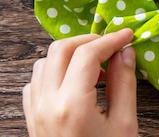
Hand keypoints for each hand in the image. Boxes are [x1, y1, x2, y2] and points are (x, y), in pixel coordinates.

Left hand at [23, 29, 137, 136]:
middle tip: (110, 47)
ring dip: (69, 56)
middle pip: (61, 48)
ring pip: (44, 61)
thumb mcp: (124, 124)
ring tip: (94, 68)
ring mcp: (35, 111)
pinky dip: (53, 72)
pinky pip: (35, 82)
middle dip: (88, 41)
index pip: (88, 53)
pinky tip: (72, 83)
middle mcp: (47, 103)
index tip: (127, 35)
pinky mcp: (31, 119)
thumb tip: (125, 51)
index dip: (110, 39)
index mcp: (72, 104)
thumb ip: (124, 83)